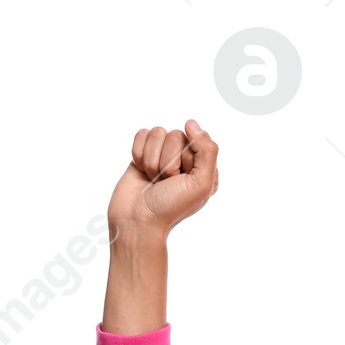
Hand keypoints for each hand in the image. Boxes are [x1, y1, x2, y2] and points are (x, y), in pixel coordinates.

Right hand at [106, 118, 218, 242]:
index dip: (185, 159)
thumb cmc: (170, 207)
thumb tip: (191, 123)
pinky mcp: (144, 154)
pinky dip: (139, 154)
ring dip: (151, 160)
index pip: (195, 139)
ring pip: (157, 133)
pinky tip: (141, 172)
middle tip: (165, 182)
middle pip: (175, 135)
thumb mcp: (201, 183)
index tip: (181, 179)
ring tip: (153, 179)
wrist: (137, 220)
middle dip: (166, 161)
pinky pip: (142, 134)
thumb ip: (207, 151)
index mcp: (204, 167)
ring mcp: (163, 156)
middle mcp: (185, 159)